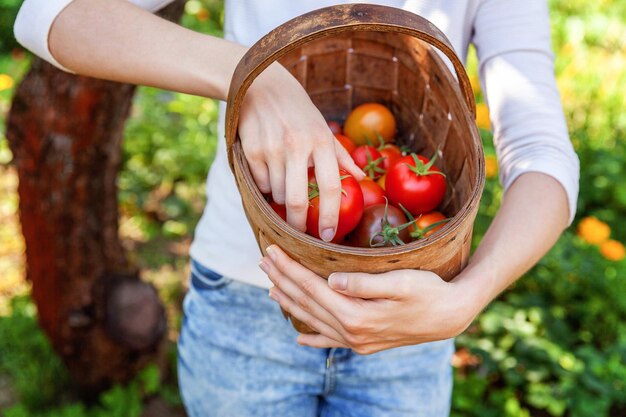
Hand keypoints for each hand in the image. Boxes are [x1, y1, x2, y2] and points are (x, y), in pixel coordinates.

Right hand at [240, 64, 363, 240]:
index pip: (330, 187)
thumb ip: (342, 157)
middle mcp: (297, 146)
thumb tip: (362, 180)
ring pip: (277, 195)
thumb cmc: (300, 112)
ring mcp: (272, 150)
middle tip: (301, 234)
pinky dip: (266, 187)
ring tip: (285, 184)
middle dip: (299, 225)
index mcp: (321, 142)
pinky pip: (260, 184)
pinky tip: (270, 172)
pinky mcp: (251, 151)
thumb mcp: (324, 130)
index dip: (330, 216)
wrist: (263, 86)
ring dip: (281, 200)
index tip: (329, 236)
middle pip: (297, 201)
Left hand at [259, 245, 480, 353]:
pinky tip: (300, 338)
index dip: (289, 268)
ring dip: (291, 303)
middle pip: (307, 303)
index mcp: (356, 315)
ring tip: (272, 288)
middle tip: (263, 261)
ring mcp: (356, 341)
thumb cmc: (428, 291)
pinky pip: (331, 341)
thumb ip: (364, 283)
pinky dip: (313, 337)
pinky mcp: (364, 344)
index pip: (312, 287)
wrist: (450, 317)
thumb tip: (332, 280)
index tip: (271, 250)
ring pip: (314, 321)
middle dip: (283, 280)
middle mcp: (351, 332)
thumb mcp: (400, 281)